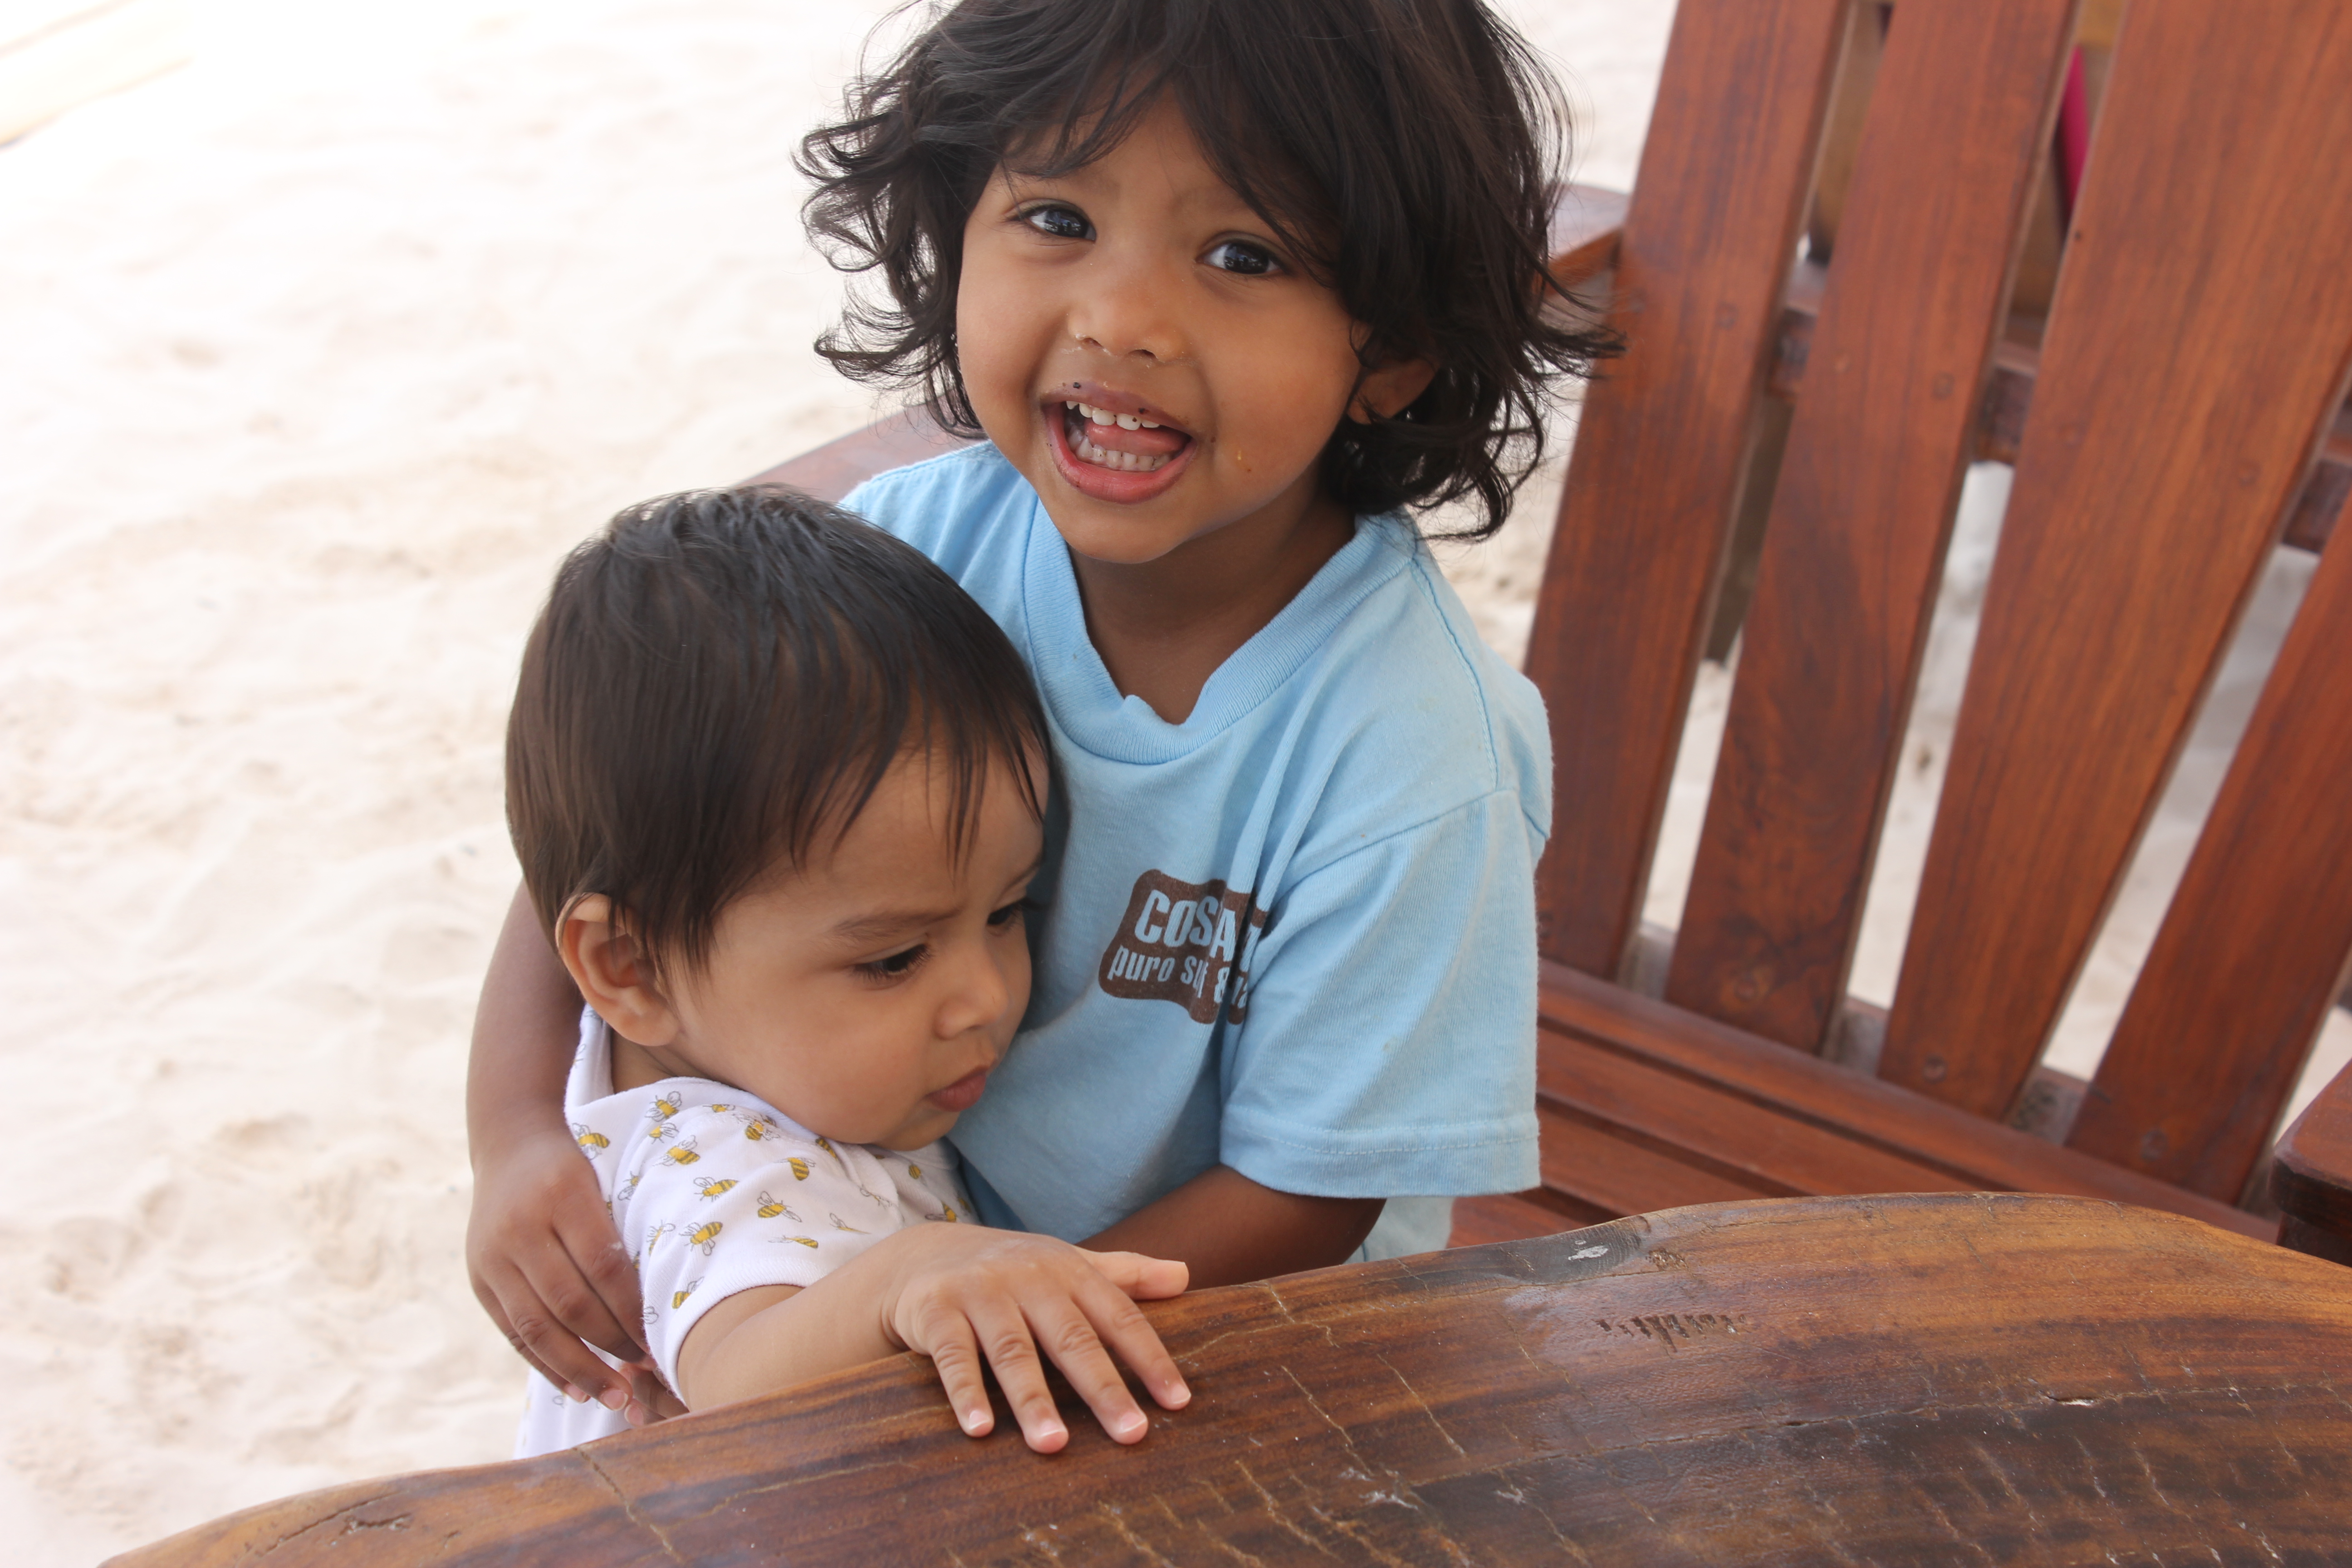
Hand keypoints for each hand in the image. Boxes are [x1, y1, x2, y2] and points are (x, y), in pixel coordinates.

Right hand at [466, 1120, 656, 1421]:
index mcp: (564, 1195)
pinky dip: (544, 1364)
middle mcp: (522, 1227)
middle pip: (570, 1302)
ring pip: (537, 1325)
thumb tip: (660, 1312)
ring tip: (612, 1396)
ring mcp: (493, 1255)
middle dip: (610, 1347)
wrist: (510, 1145)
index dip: (632, 1311)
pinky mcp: (478, 1277)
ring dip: (577, 1368)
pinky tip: (573, 1388)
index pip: (604, 1266)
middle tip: (643, 1377)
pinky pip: (512, 1331)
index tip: (660, 1343)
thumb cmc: (576, 1172)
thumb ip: (620, 1240)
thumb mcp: (603, 1186)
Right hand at [871, 1227, 1190, 1452]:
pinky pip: (953, 1356)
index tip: (1178, 1402)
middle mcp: (1027, 1277)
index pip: (1118, 1315)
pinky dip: (966, 1392)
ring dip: (1033, 1399)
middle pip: (1071, 1337)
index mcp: (1067, 1270)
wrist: (922, 1254)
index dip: (1150, 1357)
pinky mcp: (936, 1310)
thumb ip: (1124, 1274)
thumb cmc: (1011, 1271)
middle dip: (1103, 1387)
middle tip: (1131, 1432)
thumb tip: (1185, 1274)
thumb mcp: (1067, 1264)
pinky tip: (980, 1430)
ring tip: (1054, 1445)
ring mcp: (980, 1292)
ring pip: (1012, 1351)